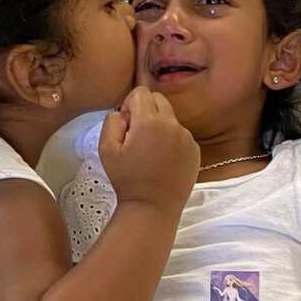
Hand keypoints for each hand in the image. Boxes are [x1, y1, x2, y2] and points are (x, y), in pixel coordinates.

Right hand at [99, 86, 198, 212]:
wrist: (152, 208)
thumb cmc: (126, 180)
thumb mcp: (106, 149)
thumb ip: (112, 121)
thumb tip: (123, 112)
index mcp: (149, 122)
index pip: (141, 92)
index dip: (129, 105)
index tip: (126, 125)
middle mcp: (172, 125)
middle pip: (159, 99)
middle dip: (146, 110)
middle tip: (137, 136)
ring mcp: (186, 137)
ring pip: (170, 118)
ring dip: (159, 126)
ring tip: (150, 152)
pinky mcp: (195, 150)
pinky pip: (181, 134)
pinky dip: (171, 140)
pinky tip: (162, 161)